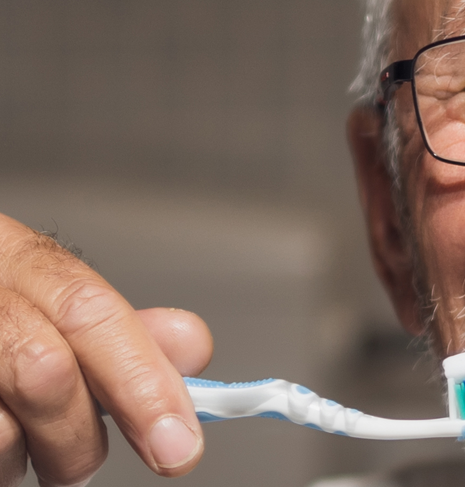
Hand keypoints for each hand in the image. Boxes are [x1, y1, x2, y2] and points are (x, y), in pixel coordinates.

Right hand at [0, 213, 213, 485]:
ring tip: (18, 452)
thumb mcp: (50, 310)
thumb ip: (120, 332)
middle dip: (78, 437)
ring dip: (22, 461)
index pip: (90, 313)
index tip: (179, 447)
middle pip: (44, 372)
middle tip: (78, 468)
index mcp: (10, 256)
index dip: (143, 383)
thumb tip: (189, 346)